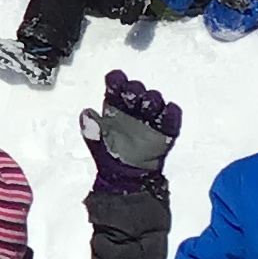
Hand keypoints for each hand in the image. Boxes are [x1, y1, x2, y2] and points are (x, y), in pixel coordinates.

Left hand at [82, 73, 180, 193]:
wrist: (128, 178)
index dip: (116, 81)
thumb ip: (92, 129)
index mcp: (114, 107)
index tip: (116, 80)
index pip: (116, 86)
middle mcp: (133, 108)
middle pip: (137, 90)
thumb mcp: (96, 143)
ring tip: (148, 110)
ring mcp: (150, 118)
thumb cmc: (110, 157)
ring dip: (152, 101)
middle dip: (135, 91)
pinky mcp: (165, 132)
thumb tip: (86, 113)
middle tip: (132, 98)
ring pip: (154, 100)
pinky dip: (171, 115)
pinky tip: (169, 111)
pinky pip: (171, 120)